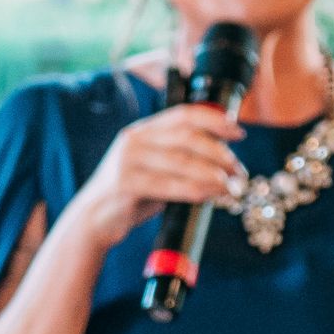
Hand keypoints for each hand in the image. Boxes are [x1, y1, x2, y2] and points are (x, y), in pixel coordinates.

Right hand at [74, 101, 246, 251]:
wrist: (94, 219)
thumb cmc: (132, 195)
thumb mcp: (155, 169)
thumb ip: (180, 159)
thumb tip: (224, 161)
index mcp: (143, 130)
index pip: (184, 114)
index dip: (214, 120)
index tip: (239, 132)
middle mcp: (135, 139)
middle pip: (187, 137)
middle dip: (220, 153)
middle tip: (239, 170)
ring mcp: (128, 160)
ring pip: (183, 162)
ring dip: (214, 175)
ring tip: (232, 187)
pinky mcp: (126, 184)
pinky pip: (170, 185)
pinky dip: (196, 190)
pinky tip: (212, 196)